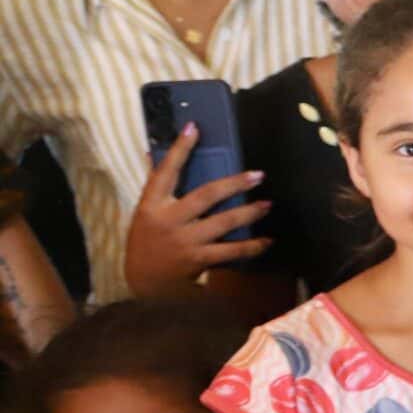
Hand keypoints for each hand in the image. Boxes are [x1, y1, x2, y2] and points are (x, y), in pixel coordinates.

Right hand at [123, 125, 268, 294]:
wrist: (144, 283)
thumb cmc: (147, 242)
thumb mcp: (145, 213)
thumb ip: (157, 187)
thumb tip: (155, 151)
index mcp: (151, 204)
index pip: (164, 171)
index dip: (179, 150)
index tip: (194, 128)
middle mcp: (168, 219)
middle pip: (205, 195)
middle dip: (234, 184)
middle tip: (258, 175)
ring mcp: (184, 240)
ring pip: (223, 222)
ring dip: (249, 212)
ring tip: (267, 204)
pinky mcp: (198, 259)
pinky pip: (231, 251)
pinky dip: (252, 246)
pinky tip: (267, 240)